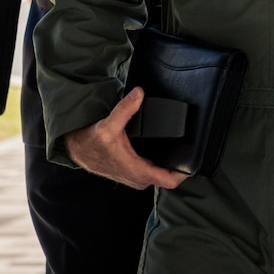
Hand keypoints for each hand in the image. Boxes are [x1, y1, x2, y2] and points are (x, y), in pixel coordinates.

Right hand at [64, 87, 188, 190]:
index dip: (184, 172)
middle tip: (191, 147)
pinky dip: (162, 163)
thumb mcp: (108, 125)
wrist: (79, 149)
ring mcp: (137, 177)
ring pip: (162, 174)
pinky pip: (155, 171)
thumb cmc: (92, 142)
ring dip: (171, 164)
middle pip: (169, 176)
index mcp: (137, 171)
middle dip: (181, 164)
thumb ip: (124, 109)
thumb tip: (138, 94)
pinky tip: (169, 151)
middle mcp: (139, 178)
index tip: (194, 160)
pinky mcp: (135, 172)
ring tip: (183, 147)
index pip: (169, 180)